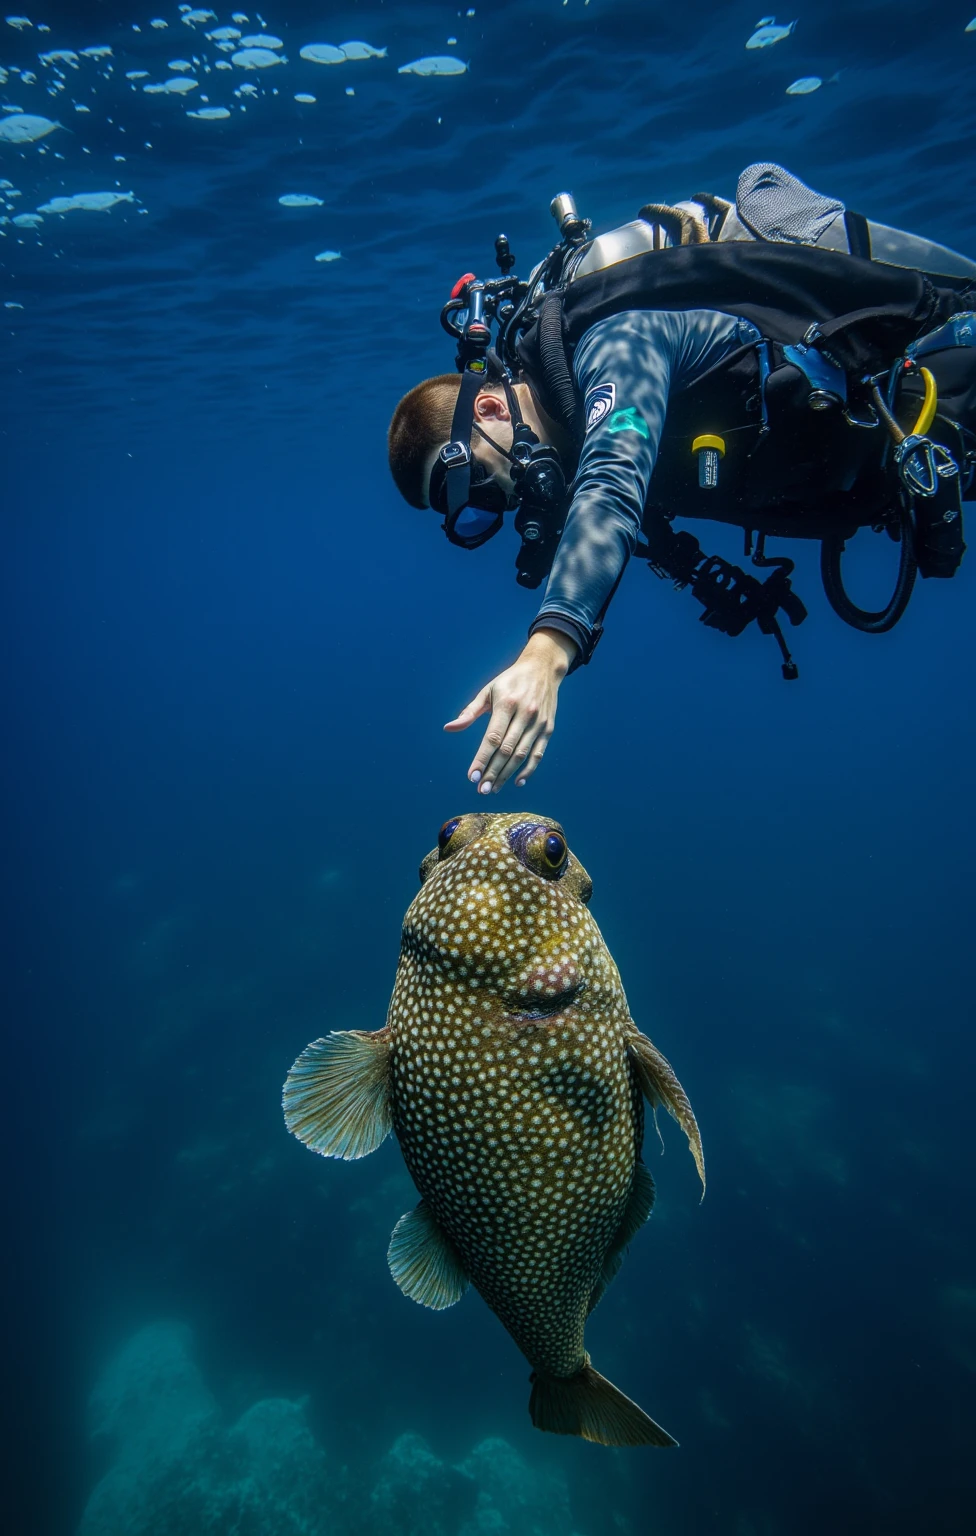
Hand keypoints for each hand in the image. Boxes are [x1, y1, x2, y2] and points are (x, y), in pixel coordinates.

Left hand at [444, 629, 577, 793]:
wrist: (543, 669)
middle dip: (493, 772)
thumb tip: (449, 728)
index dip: (482, 758)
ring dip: (507, 774)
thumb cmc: (510, 681)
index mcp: (507, 703)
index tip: (472, 776)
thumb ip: (469, 712)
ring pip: (521, 754)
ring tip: (494, 788)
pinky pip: (538, 753)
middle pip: (506, 750)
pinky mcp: (548, 728)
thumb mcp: (488, 691)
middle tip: (481, 789)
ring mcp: (538, 722)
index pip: (492, 738)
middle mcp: (525, 714)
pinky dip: (529, 769)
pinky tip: (517, 781)